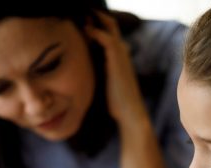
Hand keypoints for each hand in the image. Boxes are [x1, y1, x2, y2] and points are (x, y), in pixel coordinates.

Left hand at [85, 12, 149, 129]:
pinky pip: (106, 38)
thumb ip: (99, 74)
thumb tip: (85, 73)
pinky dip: (95, 31)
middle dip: (97, 17)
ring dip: (95, 19)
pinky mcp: (117, 60)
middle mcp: (121, 51)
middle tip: (81, 12)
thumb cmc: (117, 103)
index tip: (82, 21)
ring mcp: (121, 54)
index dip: (97, 24)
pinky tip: (85, 30)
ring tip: (82, 13)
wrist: (129, 113)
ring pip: (109, 27)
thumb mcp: (106, 84)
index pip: (109, 32)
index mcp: (119, 56)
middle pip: (111, 25)